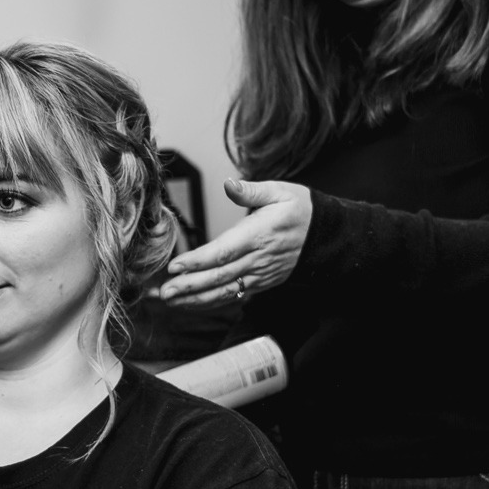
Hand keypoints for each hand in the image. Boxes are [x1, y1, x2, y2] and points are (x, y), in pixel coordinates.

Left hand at [157, 180, 311, 306]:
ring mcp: (259, 274)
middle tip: (164, 292)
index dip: (198, 262)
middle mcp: (257, 259)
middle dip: (189, 286)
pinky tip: (191, 303)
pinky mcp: (261, 283)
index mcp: (258, 235)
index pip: (223, 252)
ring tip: (171, 301)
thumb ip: (251, 191)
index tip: (176, 266)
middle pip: (219, 276)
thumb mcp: (280, 191)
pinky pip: (233, 295)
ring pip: (224, 291)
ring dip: (195, 298)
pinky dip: (211, 301)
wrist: (324, 235)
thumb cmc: (300, 210)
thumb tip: (229, 185)